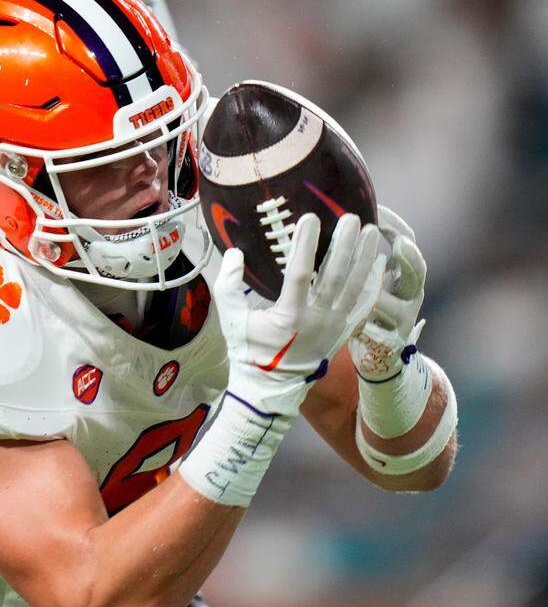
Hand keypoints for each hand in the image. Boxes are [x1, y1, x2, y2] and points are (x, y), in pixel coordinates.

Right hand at [214, 213, 383, 414]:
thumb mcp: (231, 320)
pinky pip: (363, 304)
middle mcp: (317, 319)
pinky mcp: (343, 332)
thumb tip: (235, 253)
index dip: (304, 244)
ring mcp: (334, 326)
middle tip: (350, 218)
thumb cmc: (250, 351)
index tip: (310, 218)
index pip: (298, 272)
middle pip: (335, 276)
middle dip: (344, 245)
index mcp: (289, 315)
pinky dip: (372, 282)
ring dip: (363, 258)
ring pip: (354, 287)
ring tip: (370, 232)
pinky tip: (378, 262)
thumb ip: (228, 286)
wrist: (271, 388)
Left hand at [349, 205, 426, 380]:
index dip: (395, 225)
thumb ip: (357, 257)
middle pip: (418, 270)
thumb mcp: (369, 278)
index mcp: (401, 272)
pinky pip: (382, 334)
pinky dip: (368, 329)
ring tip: (370, 293)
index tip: (377, 210)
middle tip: (399, 244)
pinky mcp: (393, 341)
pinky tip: (355, 328)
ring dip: (382, 296)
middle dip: (410, 257)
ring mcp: (405, 317)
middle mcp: (409, 292)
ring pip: (399, 304)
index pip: (405, 241)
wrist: (378, 351)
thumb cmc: (368, 306)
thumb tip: (333, 225)